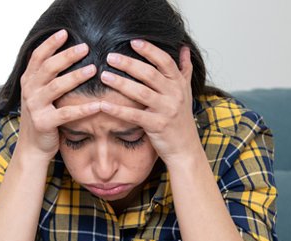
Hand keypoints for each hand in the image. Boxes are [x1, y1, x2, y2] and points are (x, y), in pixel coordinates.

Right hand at [18, 29, 100, 159]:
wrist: (32, 147)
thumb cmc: (42, 116)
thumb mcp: (39, 93)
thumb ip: (46, 76)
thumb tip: (66, 53)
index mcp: (28, 80)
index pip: (37, 56)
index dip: (50, 43)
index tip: (65, 32)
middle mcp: (29, 91)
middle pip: (48, 68)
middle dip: (67, 56)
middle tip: (85, 47)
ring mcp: (35, 107)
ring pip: (56, 87)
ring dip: (76, 77)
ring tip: (93, 69)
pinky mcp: (44, 123)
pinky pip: (66, 114)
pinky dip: (83, 109)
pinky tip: (98, 104)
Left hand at [99, 40, 200, 164]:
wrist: (186, 148)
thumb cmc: (182, 119)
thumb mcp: (187, 92)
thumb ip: (184, 69)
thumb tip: (184, 48)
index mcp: (179, 84)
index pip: (165, 61)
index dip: (150, 50)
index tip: (133, 42)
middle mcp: (175, 94)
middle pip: (150, 74)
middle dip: (129, 64)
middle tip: (110, 57)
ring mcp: (166, 110)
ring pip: (141, 92)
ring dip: (121, 83)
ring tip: (104, 75)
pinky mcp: (157, 125)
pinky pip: (134, 115)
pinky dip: (118, 110)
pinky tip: (104, 105)